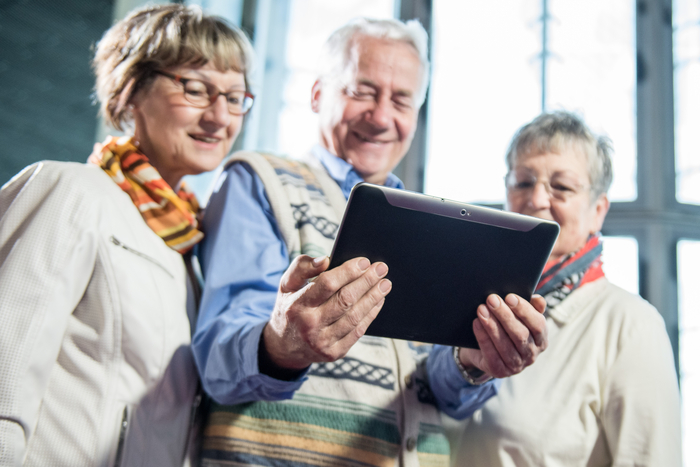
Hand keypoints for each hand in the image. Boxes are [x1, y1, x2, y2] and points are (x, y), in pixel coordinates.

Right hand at [262, 254, 391, 372]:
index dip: (348, 271)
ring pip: (355, 316)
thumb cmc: (290, 307)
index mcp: (297, 305)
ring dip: (373, 297)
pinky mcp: (334, 353)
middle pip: (346, 300)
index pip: (327, 284)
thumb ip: (301, 267)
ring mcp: (322, 342)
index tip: (364, 261)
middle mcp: (309, 325)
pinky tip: (378, 301)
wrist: (285, 347)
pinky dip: (371, 314)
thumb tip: (325, 260)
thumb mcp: (286, 284)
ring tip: (385, 284)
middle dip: (367, 282)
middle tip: (381, 268)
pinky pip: (358, 331)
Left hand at [459, 293, 546, 378]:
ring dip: (492, 325)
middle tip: (491, 299)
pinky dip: (483, 337)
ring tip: (481, 309)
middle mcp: (531, 355)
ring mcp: (516, 366)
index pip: (538, 325)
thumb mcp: (519, 317)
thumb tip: (539, 300)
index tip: (510, 297)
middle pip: (520, 334)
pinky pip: (491, 354)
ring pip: (505, 345)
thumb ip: (531, 307)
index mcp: (541, 339)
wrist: (484, 351)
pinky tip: (477, 323)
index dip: (525, 310)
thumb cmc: (506, 329)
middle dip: (505, 315)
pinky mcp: (499, 371)